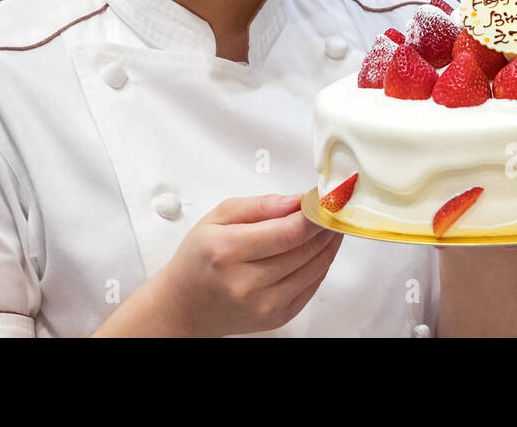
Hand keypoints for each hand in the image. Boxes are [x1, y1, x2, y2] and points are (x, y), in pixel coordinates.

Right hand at [150, 193, 343, 336]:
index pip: (288, 231)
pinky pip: (312, 287)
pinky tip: (318, 249)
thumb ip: (258, 205)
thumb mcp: (217, 218)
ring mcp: (264, 304)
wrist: (185, 305)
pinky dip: (321, 265)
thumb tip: (295, 201)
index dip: (314, 214)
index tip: (323, 200)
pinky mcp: (277, 317)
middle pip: (305, 249)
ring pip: (315, 268)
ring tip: (328, 227)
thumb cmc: (199, 258)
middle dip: (324, 226)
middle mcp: (247, 282)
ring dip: (328, 244)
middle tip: (331, 210)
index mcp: (228, 250)